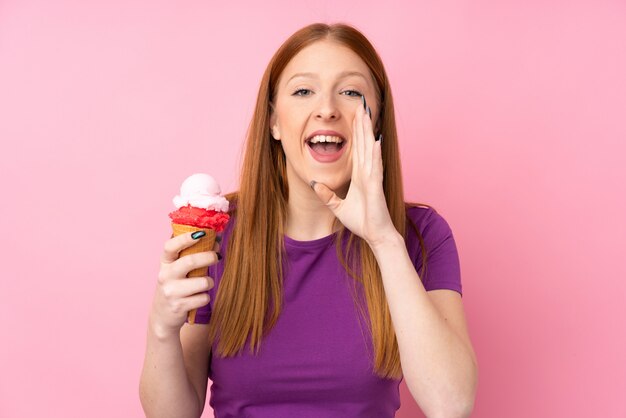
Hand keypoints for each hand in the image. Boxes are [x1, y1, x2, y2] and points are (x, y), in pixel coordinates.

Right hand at [149, 232, 219, 338]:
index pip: (170, 246)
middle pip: (190, 261)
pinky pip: (203, 298)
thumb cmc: (176, 286)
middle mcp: (165, 276)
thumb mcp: (177, 270)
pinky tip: (198, 298)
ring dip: (209, 282)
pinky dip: (205, 297)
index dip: (185, 238)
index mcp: (165, 263)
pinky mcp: (179, 306)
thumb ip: (193, 255)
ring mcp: (171, 292)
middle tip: (217, 256)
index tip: (200, 233)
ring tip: (206, 284)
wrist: (163, 316)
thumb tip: (216, 241)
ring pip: (202, 282)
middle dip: (208, 257)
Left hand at [311, 101, 396, 247]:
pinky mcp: (376, 186)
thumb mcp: (337, 207)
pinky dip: (375, 153)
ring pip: (370, 149)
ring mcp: (372, 177)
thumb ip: (327, 195)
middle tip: (361, 104)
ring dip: (368, 131)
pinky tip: (375, 139)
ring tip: (367, 113)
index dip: (355, 131)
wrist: (375, 235)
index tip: (354, 114)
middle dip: (362, 123)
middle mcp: (367, 172)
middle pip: (364, 143)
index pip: (357, 148)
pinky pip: (375, 166)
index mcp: (360, 175)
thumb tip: (314, 184)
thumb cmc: (362, 221)